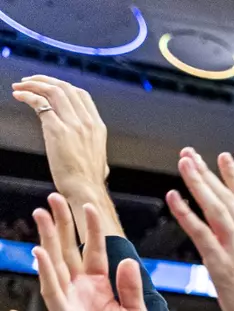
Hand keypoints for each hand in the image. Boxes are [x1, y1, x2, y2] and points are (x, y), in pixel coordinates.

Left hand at [11, 76, 116, 235]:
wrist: (86, 191)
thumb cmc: (88, 180)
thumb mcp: (96, 156)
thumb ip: (89, 144)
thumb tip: (83, 143)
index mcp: (97, 127)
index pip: (80, 94)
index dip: (61, 85)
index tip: (46, 86)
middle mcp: (87, 122)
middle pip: (65, 88)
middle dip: (43, 80)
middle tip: (27, 82)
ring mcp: (74, 126)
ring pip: (53, 91)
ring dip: (33, 85)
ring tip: (19, 87)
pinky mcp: (58, 131)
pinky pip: (41, 105)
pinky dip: (28, 96)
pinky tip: (19, 97)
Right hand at [33, 196, 150, 310]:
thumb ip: (131, 289)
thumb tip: (126, 260)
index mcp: (103, 289)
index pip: (95, 252)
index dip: (91, 229)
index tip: (88, 206)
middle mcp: (83, 292)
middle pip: (70, 250)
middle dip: (62, 225)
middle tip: (54, 198)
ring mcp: (72, 303)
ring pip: (57, 264)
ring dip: (48, 239)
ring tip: (42, 213)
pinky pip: (53, 291)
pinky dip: (47, 271)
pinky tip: (41, 252)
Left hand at [168, 149, 233, 310]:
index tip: (224, 159)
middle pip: (227, 198)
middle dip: (208, 173)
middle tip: (192, 153)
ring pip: (215, 207)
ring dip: (197, 182)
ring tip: (184, 163)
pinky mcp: (222, 265)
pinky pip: (200, 232)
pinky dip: (185, 212)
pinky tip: (173, 197)